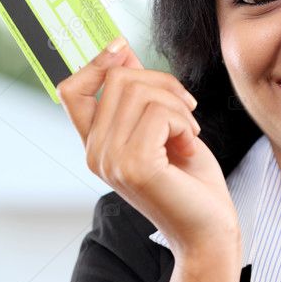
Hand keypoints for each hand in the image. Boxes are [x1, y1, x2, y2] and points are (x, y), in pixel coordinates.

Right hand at [57, 37, 240, 258]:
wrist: (210, 231)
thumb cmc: (192, 184)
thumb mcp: (164, 129)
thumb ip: (140, 96)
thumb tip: (121, 52)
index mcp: (97, 145)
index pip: (70, 90)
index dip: (96, 62)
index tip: (124, 50)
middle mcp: (96, 153)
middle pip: (116, 79)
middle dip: (162, 83)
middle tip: (188, 110)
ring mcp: (111, 161)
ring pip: (139, 92)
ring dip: (177, 105)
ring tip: (189, 133)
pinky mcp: (134, 166)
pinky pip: (158, 114)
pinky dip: (184, 123)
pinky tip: (190, 146)